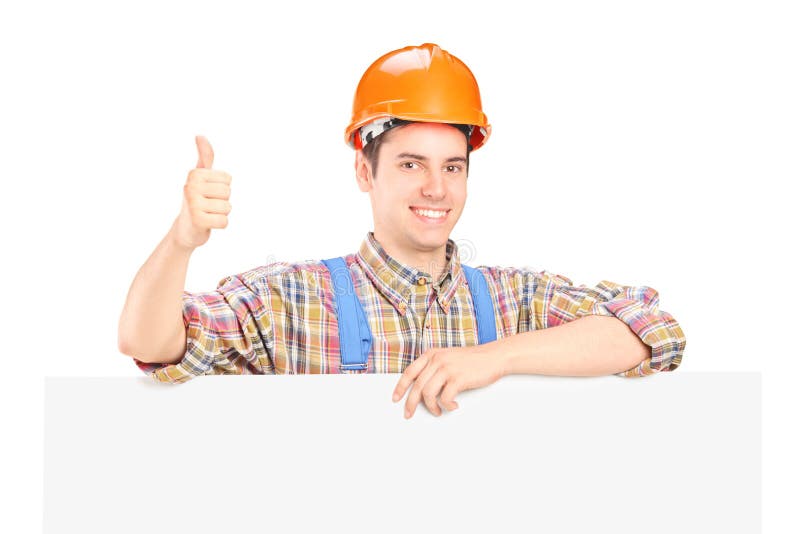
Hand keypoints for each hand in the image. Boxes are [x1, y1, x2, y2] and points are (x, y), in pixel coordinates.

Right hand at [171, 136, 232, 249]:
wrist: (185, 229)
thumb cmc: (197, 200)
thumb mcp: (201, 177)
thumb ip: (205, 157)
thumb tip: (200, 135)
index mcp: (194, 174)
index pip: (228, 179)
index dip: (222, 189)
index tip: (208, 193)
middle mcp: (191, 186)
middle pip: (228, 192)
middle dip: (222, 202)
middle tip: (208, 206)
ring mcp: (193, 204)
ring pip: (227, 207)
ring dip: (220, 214)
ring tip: (207, 214)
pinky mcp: (197, 221)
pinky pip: (224, 222)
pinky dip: (219, 225)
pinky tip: (207, 224)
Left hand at [391, 343, 508, 418]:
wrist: (494, 356)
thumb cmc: (473, 360)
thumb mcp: (448, 357)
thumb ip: (434, 367)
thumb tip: (421, 389)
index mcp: (432, 354)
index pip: (409, 372)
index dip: (400, 387)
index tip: (396, 399)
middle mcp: (437, 360)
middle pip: (416, 386)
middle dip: (410, 403)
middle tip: (408, 414)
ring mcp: (447, 369)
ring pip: (428, 394)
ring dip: (431, 407)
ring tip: (438, 411)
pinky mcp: (458, 378)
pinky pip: (445, 398)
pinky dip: (447, 406)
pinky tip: (453, 406)